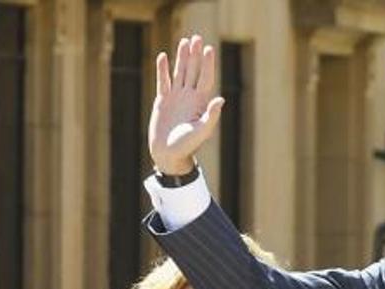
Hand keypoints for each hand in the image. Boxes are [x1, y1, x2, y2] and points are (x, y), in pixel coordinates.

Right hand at [148, 34, 223, 174]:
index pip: (205, 78)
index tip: (208, 49)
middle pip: (193, 71)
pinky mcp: (162, 101)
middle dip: (194, 55)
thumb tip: (221, 99)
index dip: (207, 64)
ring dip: (181, 57)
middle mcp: (189, 97)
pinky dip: (163, 70)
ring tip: (184, 41)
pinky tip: (163, 57)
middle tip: (196, 38)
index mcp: (200, 103)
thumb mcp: (202, 131)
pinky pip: (163, 82)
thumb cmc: (187, 146)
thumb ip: (211, 116)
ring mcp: (175, 98)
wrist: (168, 154)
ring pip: (179, 72)